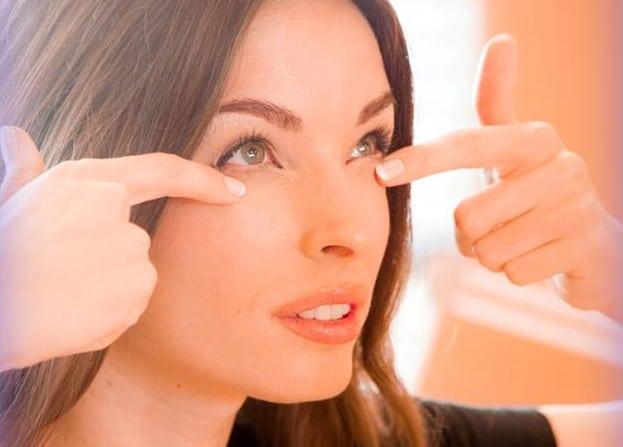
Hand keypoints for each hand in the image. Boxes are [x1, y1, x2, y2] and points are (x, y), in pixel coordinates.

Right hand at [0, 126, 245, 370]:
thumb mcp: (9, 202)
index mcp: (85, 180)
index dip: (204, 180)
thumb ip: (24, 170)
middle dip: (108, 258)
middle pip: (136, 238)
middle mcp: (114, 208)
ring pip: (135, 273)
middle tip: (60, 274)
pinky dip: (108, 313)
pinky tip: (73, 313)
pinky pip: (130, 304)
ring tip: (62, 292)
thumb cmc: (0, 256)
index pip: (164, 170)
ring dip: (107, 286)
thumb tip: (16, 137)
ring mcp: (128, 249)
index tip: (234, 189)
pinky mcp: (135, 291)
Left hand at [373, 34, 622, 323]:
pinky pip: (512, 274)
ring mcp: (575, 209)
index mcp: (535, 139)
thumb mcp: (514, 150)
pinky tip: (539, 257)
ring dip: (493, 254)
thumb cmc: (536, 192)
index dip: (421, 159)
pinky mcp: (583, 248)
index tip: (381, 171)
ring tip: (522, 239)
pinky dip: (517, 273)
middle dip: (471, 234)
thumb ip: (499, 102)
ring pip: (487, 250)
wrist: (592, 243)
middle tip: (502, 224)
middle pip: (466, 217)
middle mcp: (561, 166)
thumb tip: (502, 40)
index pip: (466, 145)